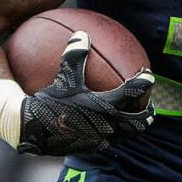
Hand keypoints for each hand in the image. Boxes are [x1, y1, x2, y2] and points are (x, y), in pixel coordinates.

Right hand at [17, 31, 155, 155]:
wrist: (32, 131)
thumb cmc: (50, 102)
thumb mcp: (64, 77)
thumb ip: (75, 55)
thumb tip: (81, 33)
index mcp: (106, 106)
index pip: (134, 93)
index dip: (144, 83)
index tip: (147, 75)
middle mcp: (108, 125)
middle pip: (139, 122)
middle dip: (147, 112)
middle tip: (149, 103)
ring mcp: (101, 139)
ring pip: (127, 133)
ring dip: (132, 124)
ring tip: (133, 115)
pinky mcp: (91, 148)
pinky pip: (110, 139)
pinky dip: (114, 130)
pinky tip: (106, 123)